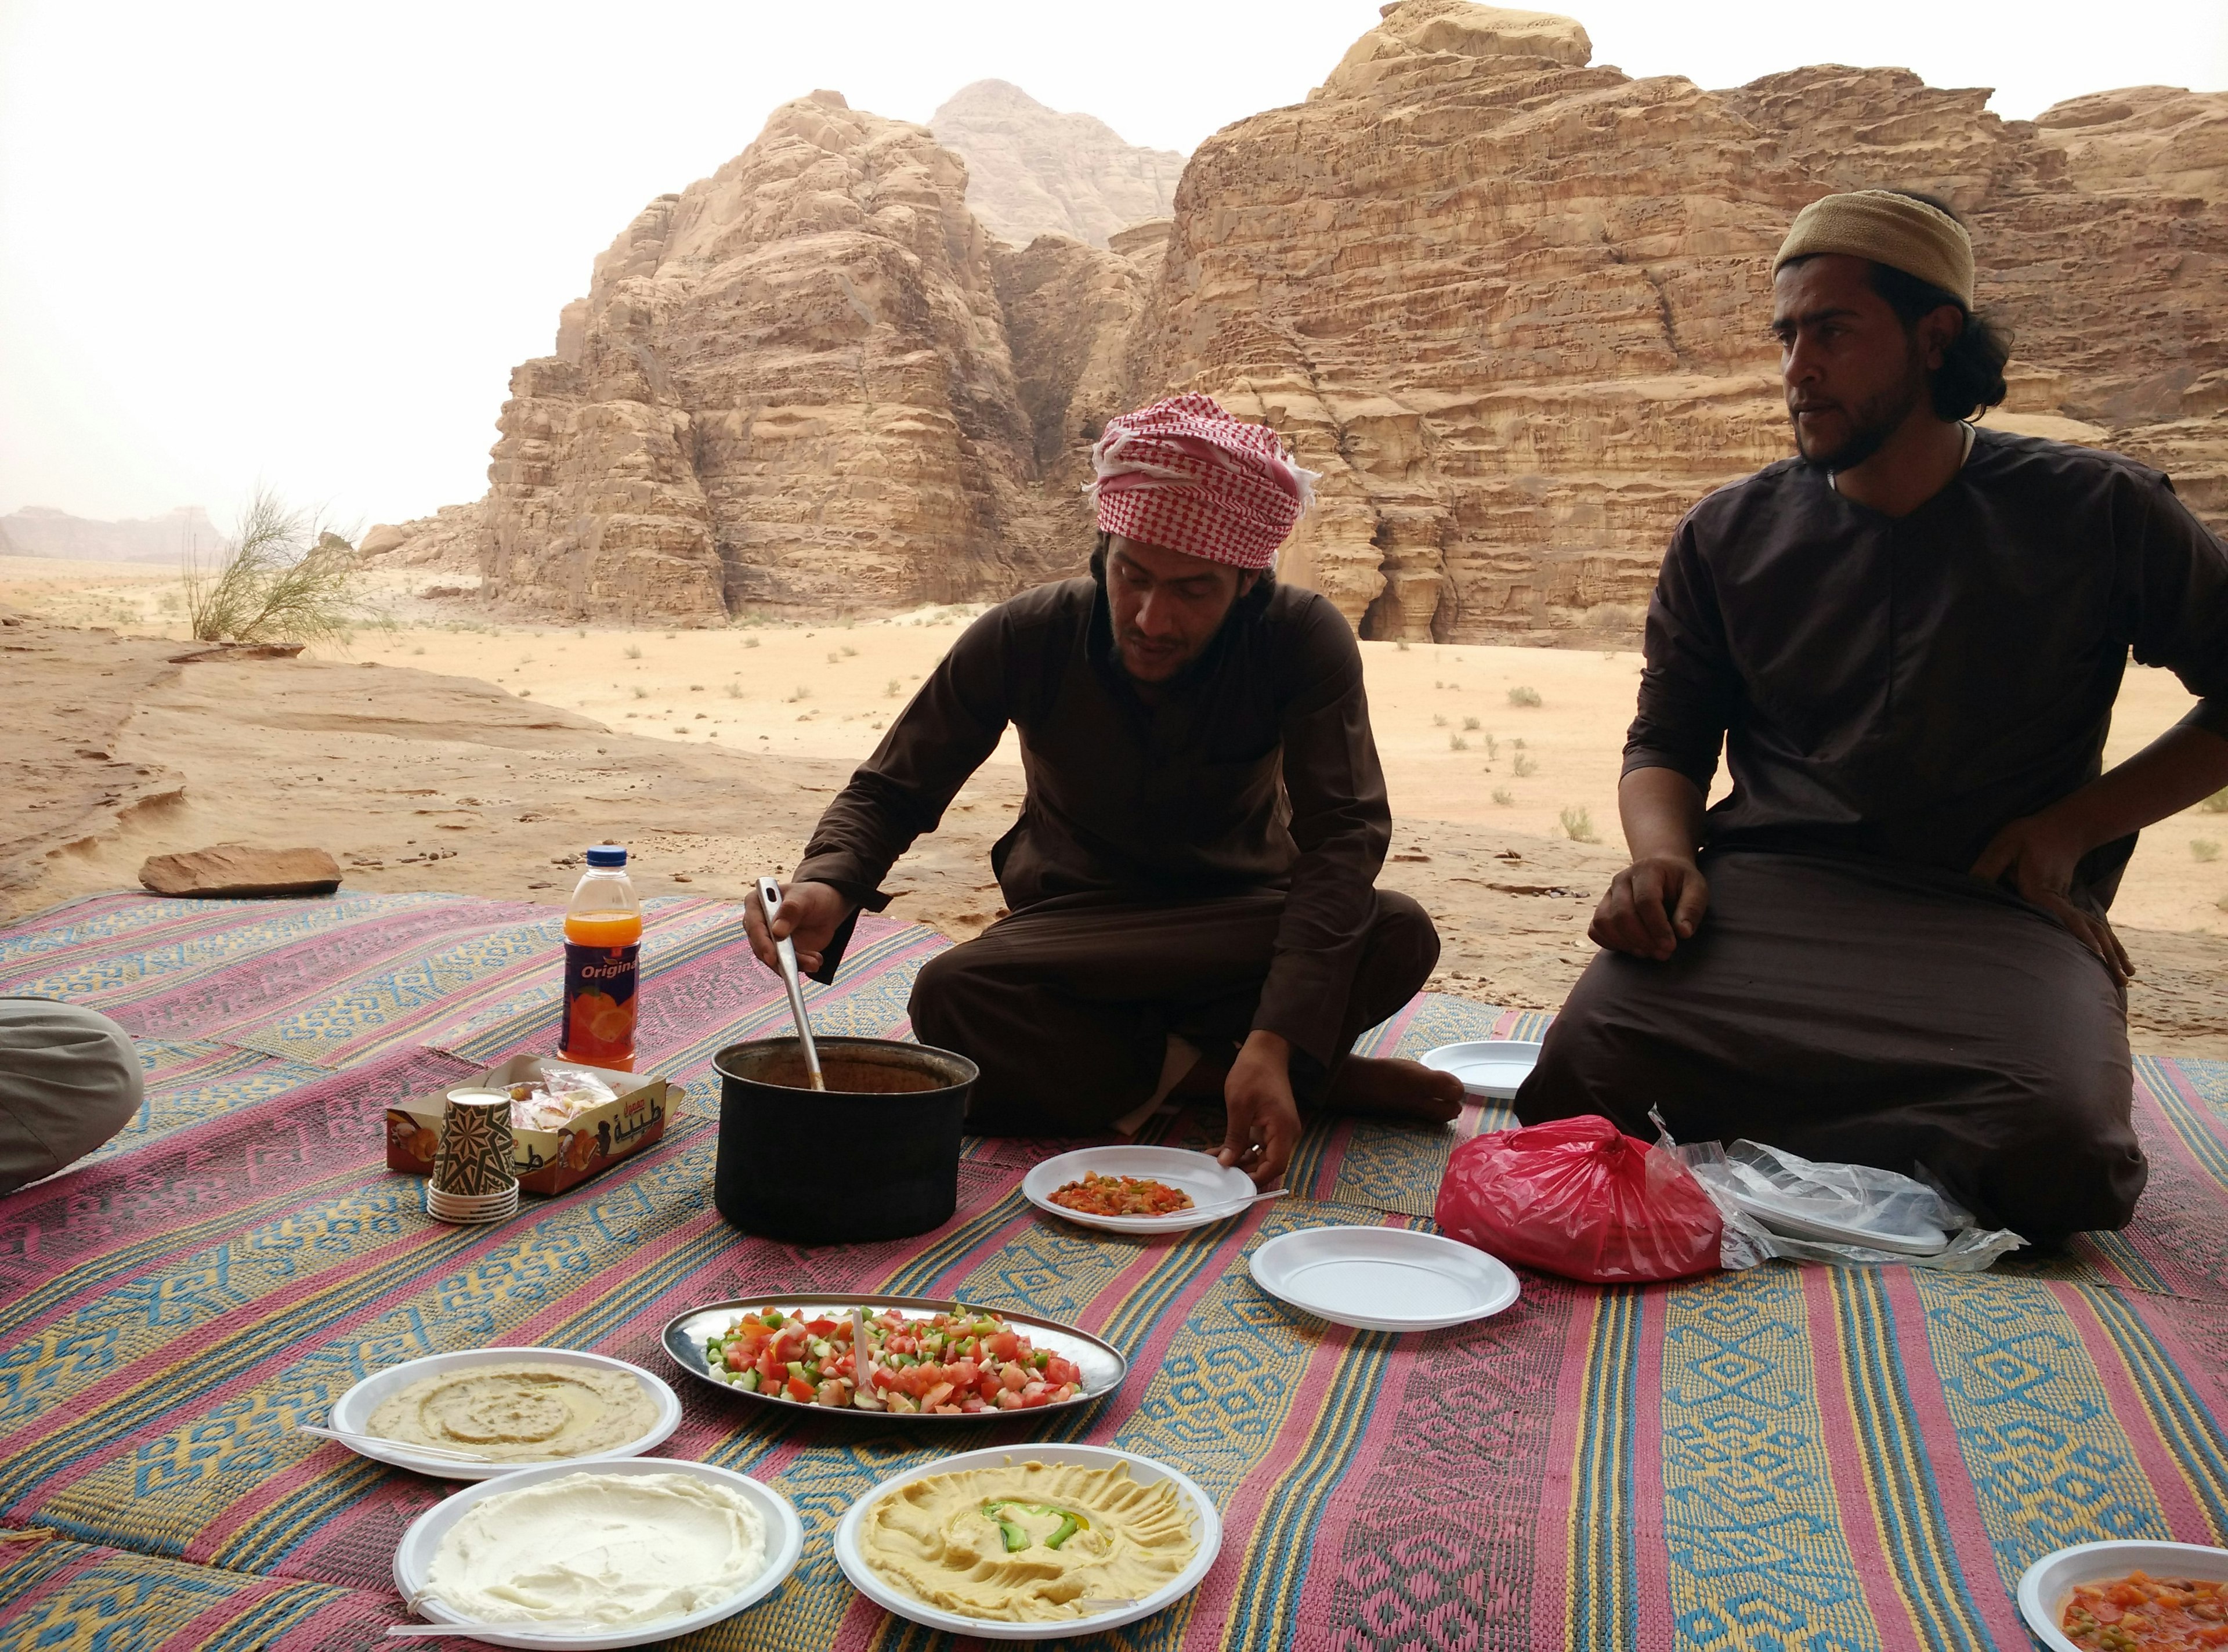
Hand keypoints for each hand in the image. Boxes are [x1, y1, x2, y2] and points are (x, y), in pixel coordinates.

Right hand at [743, 879, 854, 976]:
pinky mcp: (782, 952)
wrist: (827, 907)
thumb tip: (777, 931)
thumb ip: (791, 910)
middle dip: (778, 959)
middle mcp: (758, 924)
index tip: (772, 956)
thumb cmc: (811, 896)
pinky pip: (787, 963)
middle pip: (760, 946)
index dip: (762, 942)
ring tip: (813, 963)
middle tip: (792, 968)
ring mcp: (769, 940)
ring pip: (774, 959)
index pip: (754, 924)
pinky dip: (801, 965)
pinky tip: (815, 961)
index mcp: (756, 903)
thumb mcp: (804, 897)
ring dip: (793, 964)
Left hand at [1217, 1030, 1300, 1188]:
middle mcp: (1286, 1133)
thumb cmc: (1253, 1074)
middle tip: (1219, 1172)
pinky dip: (1243, 1149)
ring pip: (1263, 1156)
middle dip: (1245, 1170)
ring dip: (1241, 1160)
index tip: (1234, 1183)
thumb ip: (1235, 1137)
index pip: (1275, 1166)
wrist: (1265, 1052)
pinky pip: (1259, 1144)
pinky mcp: (1272, 1126)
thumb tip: (1227, 1163)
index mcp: (1283, 1129)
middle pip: (1269, 1164)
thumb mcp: (1239, 1106)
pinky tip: (1221, 1150)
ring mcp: (1280, 1130)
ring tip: (1214, 1161)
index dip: (1257, 1178)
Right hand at [1589, 854, 1709, 959]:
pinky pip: (1595, 929)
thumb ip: (1692, 908)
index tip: (1671, 946)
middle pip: (1622, 914)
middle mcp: (1621, 879)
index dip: (1657, 927)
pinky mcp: (1601, 908)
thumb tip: (1683, 933)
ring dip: (1626, 944)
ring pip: (1604, 922)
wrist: (1661, 870)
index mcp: (1647, 870)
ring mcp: (1608, 893)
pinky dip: (1610, 943)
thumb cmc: (1679, 882)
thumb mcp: (1697, 888)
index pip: (1645, 901)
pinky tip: (1632, 947)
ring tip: (1648, 952)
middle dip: (1642, 940)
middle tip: (1662, 953)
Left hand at [1972, 812, 2131, 985]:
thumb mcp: (2005, 845)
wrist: (2063, 826)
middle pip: (2089, 931)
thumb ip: (1989, 866)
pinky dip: (2110, 945)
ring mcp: (2072, 904)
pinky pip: (2096, 929)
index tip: (2095, 956)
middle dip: (2105, 956)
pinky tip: (2122, 962)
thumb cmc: (2028, 836)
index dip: (2079, 936)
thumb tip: (1973, 888)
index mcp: (2042, 890)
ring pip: (2097, 932)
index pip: (2063, 917)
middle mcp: (2062, 900)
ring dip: (2113, 955)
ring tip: (2126, 980)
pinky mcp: (2073, 906)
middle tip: (2121, 982)